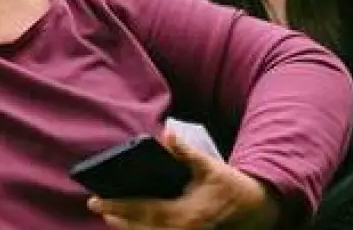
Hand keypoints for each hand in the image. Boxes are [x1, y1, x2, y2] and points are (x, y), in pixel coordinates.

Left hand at [88, 132, 281, 229]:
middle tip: (98, 205)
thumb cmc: (230, 185)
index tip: (96, 200)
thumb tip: (167, 133)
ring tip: (111, 216)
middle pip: (141, 228)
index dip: (117, 207)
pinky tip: (133, 225)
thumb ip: (186, 152)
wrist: (256, 208)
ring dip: (129, 227)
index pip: (143, 210)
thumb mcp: (209, 166)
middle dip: (118, 218)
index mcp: (186, 213)